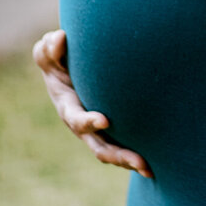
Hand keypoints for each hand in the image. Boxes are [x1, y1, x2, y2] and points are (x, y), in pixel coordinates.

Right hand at [32, 29, 152, 177]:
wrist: (69, 71)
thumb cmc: (59, 59)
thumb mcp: (49, 53)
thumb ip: (50, 48)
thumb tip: (60, 37)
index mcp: (68, 108)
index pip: (77, 119)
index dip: (88, 121)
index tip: (104, 119)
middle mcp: (83, 126)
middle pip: (99, 146)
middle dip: (118, 154)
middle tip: (139, 159)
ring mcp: (97, 132)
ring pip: (113, 152)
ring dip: (129, 161)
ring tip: (149, 168)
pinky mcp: (111, 131)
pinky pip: (123, 146)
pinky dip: (136, 155)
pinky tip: (157, 162)